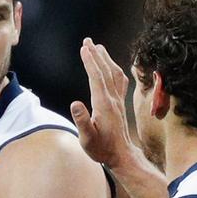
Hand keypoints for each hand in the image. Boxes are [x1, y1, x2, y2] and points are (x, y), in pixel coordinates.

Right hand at [70, 38, 135, 168]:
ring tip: (98, 47)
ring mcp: (118, 101)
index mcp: (103, 105)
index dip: (90, 62)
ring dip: (106, 59)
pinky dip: (115, 69)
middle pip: (105, 72)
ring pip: (114, 74)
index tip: (84, 48)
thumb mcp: (87, 139)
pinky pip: (120, 81)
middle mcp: (112, 100)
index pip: (96, 78)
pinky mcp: (120, 104)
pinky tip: (112, 66)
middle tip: (88, 41)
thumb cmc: (102, 149)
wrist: (121, 156)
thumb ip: (81, 121)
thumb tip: (74, 103)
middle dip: (96, 55)